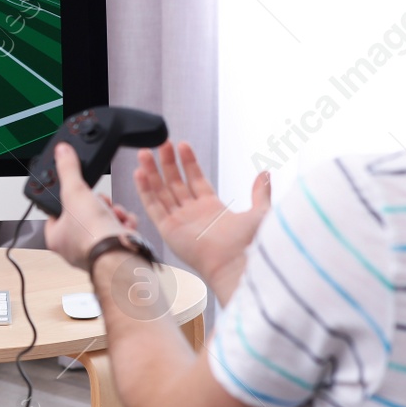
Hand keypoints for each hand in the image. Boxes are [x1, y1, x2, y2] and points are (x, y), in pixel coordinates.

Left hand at [42, 142, 131, 268]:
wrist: (119, 253)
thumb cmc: (92, 234)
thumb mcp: (75, 192)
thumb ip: (68, 170)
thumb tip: (61, 153)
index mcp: (56, 237)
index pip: (56, 212)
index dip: (67, 198)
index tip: (76, 190)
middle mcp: (73, 247)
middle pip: (84, 214)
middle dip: (97, 204)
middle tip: (98, 202)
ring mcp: (95, 250)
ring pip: (104, 221)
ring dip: (113, 213)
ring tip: (113, 214)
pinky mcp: (114, 251)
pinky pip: (119, 232)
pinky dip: (125, 225)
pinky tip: (124, 224)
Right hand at [135, 142, 268, 293]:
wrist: (239, 263)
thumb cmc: (250, 244)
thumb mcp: (259, 211)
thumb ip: (260, 192)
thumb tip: (265, 173)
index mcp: (213, 209)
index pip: (195, 180)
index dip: (188, 162)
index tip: (182, 145)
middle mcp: (194, 215)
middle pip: (175, 183)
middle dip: (168, 163)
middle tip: (162, 143)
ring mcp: (179, 222)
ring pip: (161, 192)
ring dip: (152, 173)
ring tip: (145, 152)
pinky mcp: (168, 230)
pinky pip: (153, 207)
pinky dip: (145, 190)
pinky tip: (140, 173)